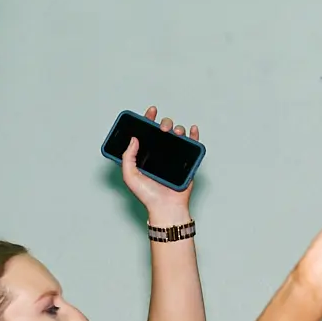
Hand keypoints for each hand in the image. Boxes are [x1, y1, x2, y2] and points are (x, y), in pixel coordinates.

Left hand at [119, 106, 196, 223]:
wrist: (166, 208)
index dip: (148, 119)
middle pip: (163, 130)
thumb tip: (133, 139)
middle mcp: (160, 153)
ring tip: (175, 133)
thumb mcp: (130, 176)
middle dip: (164, 124)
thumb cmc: (148, 196)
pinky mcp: (187, 162)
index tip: (151, 112)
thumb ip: (127, 157)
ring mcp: (174, 157)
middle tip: (162, 129)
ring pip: (178, 135)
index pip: (147, 132)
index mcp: (145, 154)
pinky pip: (193, 145)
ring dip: (178, 129)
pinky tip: (191, 129)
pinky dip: (194, 134)